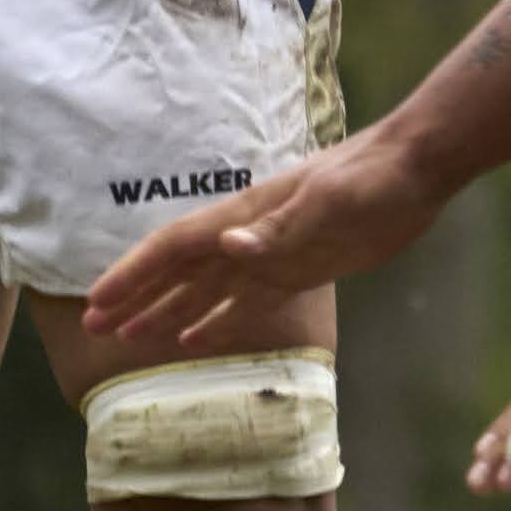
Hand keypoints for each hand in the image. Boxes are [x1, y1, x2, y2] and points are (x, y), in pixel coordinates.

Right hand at [84, 130, 442, 348]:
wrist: (414, 169)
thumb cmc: (370, 179)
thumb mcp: (328, 202)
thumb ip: (277, 229)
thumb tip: (226, 247)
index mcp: (244, 216)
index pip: (174, 248)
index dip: (134, 275)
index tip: (97, 302)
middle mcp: (246, 237)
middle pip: (178, 271)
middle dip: (136, 297)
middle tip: (96, 327)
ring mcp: (271, 254)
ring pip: (204, 290)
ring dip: (166, 312)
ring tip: (130, 340)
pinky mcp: (298, 271)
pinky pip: (244, 303)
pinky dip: (215, 322)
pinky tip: (195, 340)